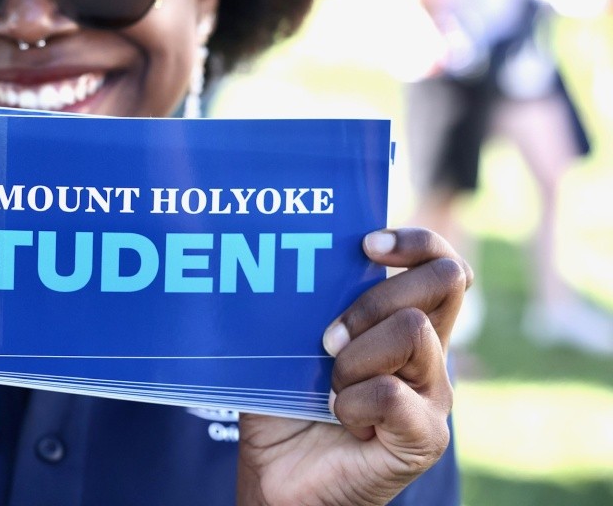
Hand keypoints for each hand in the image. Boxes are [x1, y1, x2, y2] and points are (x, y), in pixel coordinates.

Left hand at [236, 227, 471, 505]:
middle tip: (330, 337)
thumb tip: (288, 249)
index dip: (415, 242)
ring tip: (331, 385)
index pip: (439, 262)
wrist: (278, 477)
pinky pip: (391, 394)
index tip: (366, 246)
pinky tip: (339, 417)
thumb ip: (306, 299)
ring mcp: (433, 393)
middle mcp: (429, 352)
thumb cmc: (284, 402)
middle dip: (374, 298)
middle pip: (443, 281)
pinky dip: (352, 403)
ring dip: (356, 356)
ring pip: (413, 331)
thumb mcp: (292, 338)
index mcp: (401, 321)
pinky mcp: (425, 435)